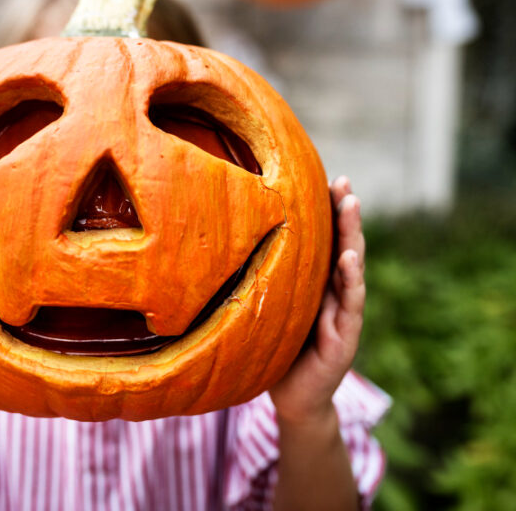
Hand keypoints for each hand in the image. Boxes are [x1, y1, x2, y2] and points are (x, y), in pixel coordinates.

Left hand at [269, 176, 364, 424]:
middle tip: (343, 182)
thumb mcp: (269, 308)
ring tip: (351, 205)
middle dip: (345, 214)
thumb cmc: (276, 350)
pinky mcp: (344, 339)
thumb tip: (223, 241)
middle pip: (343, 246)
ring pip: (351, 269)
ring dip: (353, 236)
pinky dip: (351, 280)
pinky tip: (349, 256)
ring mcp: (343, 315)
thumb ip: (265, 280)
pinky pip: (350, 305)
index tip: (325, 178)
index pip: (325, 242)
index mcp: (317, 286)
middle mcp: (334, 295)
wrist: (291, 399)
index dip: (328, 212)